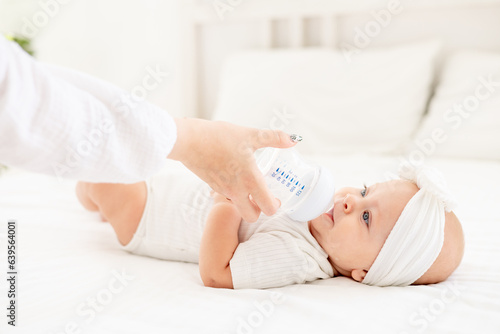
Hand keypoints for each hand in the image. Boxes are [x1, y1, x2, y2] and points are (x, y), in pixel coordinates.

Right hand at [168, 118, 296, 221]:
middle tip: (263, 197)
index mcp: (249, 180)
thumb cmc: (219, 137)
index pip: (268, 208)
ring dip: (246, 202)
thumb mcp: (250, 135)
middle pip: (251, 217)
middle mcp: (236, 191)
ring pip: (238, 207)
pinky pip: (226, 196)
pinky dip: (233, 192)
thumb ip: (274, 138)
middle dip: (259, 211)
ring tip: (248, 183)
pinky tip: (232, 175)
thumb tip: (294, 139)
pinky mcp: (211, 186)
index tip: (277, 197)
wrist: (187, 140)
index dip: (276, 206)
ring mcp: (222, 190)